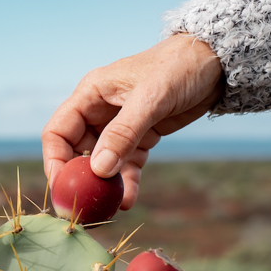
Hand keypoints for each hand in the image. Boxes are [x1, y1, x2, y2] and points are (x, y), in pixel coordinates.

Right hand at [41, 34, 223, 209]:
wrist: (215, 62)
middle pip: (76, 151)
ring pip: (103, 162)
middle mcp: (99, 111)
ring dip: (104, 185)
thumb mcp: (150, 98)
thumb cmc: (179, 67)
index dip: (55, 160)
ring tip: (108, 209)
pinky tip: (129, 201)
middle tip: (85, 205)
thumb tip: (99, 170)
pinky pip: (127, 165)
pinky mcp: (141, 137)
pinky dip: (127, 183)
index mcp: (90, 94)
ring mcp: (120, 126)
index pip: (58, 132)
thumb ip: (123, 133)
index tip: (62, 187)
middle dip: (80, 179)